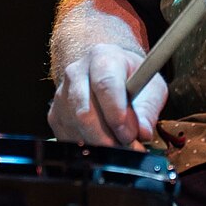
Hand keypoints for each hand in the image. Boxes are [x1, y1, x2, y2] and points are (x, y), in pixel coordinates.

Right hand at [48, 43, 168, 148]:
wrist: (106, 71)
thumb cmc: (130, 78)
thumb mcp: (151, 86)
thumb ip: (148, 109)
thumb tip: (143, 133)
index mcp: (102, 58)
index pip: (105, 85)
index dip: (118, 115)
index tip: (131, 135)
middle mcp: (76, 72)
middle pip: (85, 112)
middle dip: (108, 138)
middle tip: (128, 147)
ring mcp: (61, 93)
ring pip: (76, 127)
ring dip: (100, 144)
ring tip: (119, 144)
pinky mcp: (54, 114)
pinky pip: (68, 138)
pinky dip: (88, 147)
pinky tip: (103, 143)